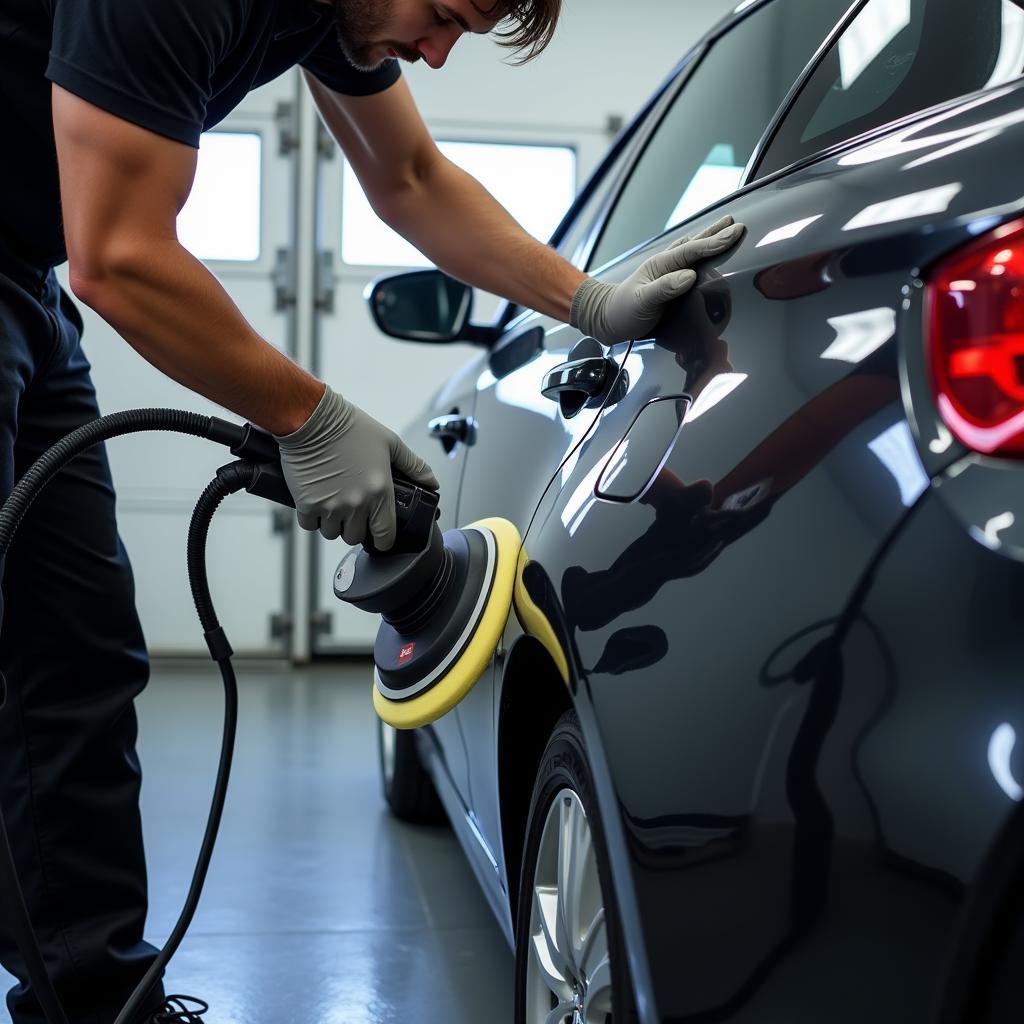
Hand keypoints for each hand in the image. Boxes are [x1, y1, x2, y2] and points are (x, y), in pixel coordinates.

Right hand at [275, 385, 438, 547]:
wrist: (312, 419)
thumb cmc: (350, 428)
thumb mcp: (390, 443)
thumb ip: (414, 466)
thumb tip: (432, 482)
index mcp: (378, 492)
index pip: (385, 535)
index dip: (384, 538)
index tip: (380, 533)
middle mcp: (355, 504)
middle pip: (356, 537)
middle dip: (356, 528)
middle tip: (354, 511)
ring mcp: (329, 506)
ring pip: (333, 534)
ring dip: (334, 524)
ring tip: (335, 504)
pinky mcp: (306, 504)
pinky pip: (310, 525)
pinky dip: (313, 518)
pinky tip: (318, 501)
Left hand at [569, 215, 744, 343]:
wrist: (607, 319)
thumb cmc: (623, 312)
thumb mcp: (642, 302)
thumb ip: (664, 288)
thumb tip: (688, 276)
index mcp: (661, 266)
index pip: (692, 251)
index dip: (714, 242)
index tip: (734, 232)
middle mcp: (665, 265)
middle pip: (695, 244)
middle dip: (716, 234)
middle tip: (737, 224)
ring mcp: (667, 272)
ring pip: (692, 251)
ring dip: (709, 240)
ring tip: (726, 228)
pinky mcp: (669, 283)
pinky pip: (689, 263)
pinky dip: (701, 254)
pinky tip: (708, 252)